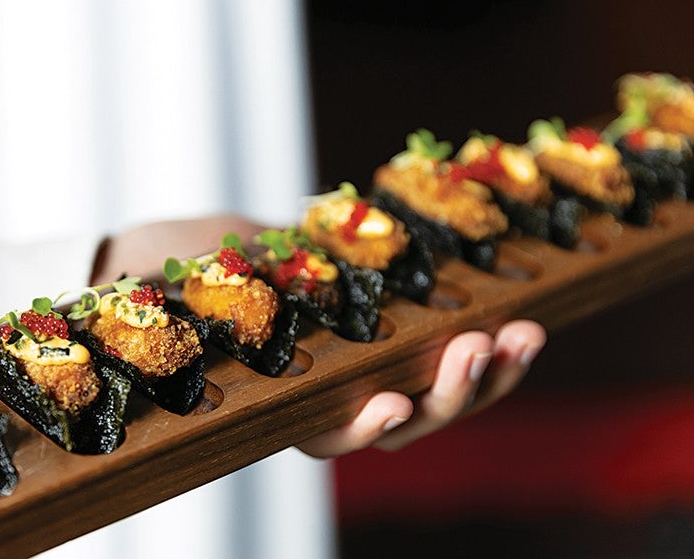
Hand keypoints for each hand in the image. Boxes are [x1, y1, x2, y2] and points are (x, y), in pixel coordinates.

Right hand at [92, 215, 545, 457]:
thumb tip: (228, 270)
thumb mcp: (189, 289)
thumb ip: (218, 295)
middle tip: (475, 347)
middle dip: (450, 394)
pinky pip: (450, 352)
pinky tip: (519, 313)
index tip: (390, 403)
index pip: (327, 436)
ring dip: (488, 373)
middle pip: (406, 423)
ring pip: (443, 396)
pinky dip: (488, 340)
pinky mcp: (397, 333)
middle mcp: (333, 397)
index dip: (361, 429)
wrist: (182, 258)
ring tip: (523, 334)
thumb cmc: (170, 284)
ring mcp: (371, 367)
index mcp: (284, 403)